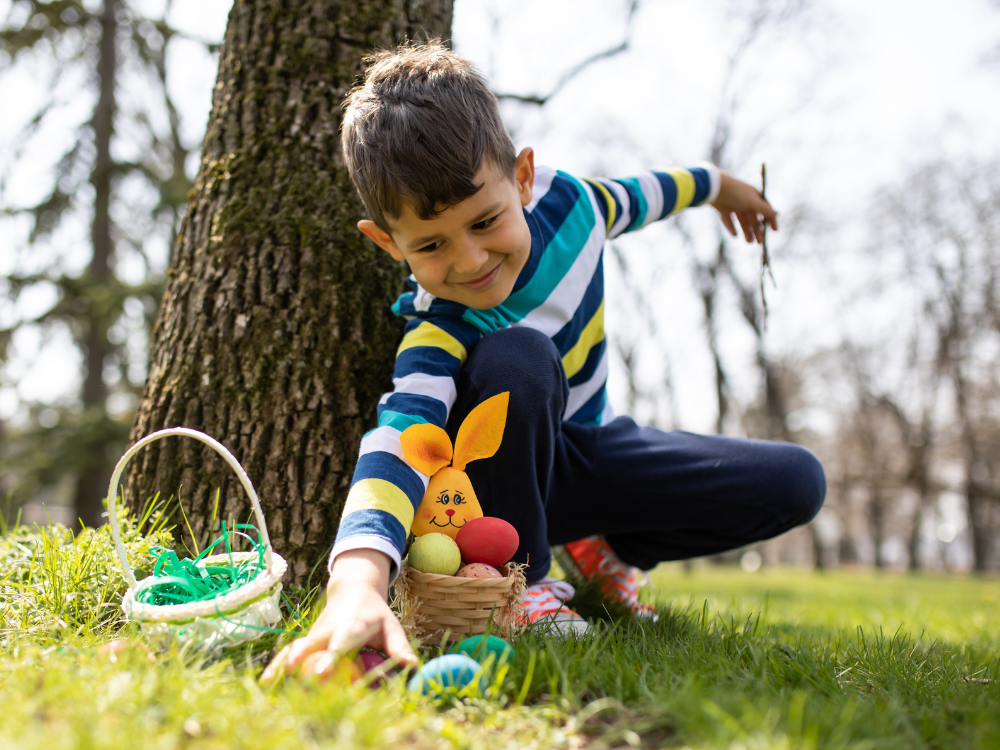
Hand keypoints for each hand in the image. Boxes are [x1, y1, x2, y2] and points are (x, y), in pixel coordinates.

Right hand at [260, 549, 417, 684]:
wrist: (352, 591)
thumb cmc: (375, 614)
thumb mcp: (391, 625)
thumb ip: (399, 647)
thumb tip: (411, 666)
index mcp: (353, 623)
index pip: (345, 637)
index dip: (336, 650)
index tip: (328, 663)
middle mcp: (329, 629)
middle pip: (315, 643)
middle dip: (304, 658)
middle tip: (294, 674)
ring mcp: (314, 635)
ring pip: (296, 648)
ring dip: (284, 664)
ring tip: (270, 682)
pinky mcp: (306, 643)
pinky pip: (289, 655)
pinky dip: (278, 667)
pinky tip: (266, 683)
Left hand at [710, 170, 777, 243]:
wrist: (713, 187)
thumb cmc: (736, 193)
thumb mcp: (752, 202)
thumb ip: (765, 209)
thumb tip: (778, 214)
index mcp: (754, 196)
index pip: (766, 208)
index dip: (770, 219)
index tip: (775, 230)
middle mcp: (745, 200)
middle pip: (753, 217)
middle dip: (757, 230)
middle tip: (760, 242)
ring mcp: (733, 204)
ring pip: (742, 220)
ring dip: (746, 231)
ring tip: (749, 242)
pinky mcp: (722, 208)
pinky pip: (729, 220)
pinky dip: (732, 227)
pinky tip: (735, 235)